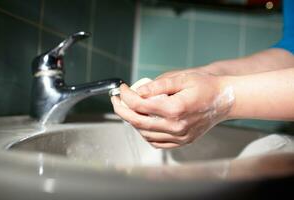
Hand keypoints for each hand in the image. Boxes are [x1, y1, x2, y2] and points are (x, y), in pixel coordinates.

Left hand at [111, 72, 233, 148]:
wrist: (225, 100)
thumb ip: (158, 86)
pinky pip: (157, 143)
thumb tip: (137, 91)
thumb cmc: (206, 87)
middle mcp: (176, 126)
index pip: (140, 105)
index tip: (122, 88)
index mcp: (175, 109)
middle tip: (116, 100)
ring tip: (129, 110)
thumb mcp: (182, 79)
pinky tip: (143, 124)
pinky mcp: (183, 141)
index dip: (126, 96)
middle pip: (138, 122)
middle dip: (122, 110)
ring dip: (133, 122)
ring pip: (145, 134)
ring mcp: (179, 136)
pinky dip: (145, 134)